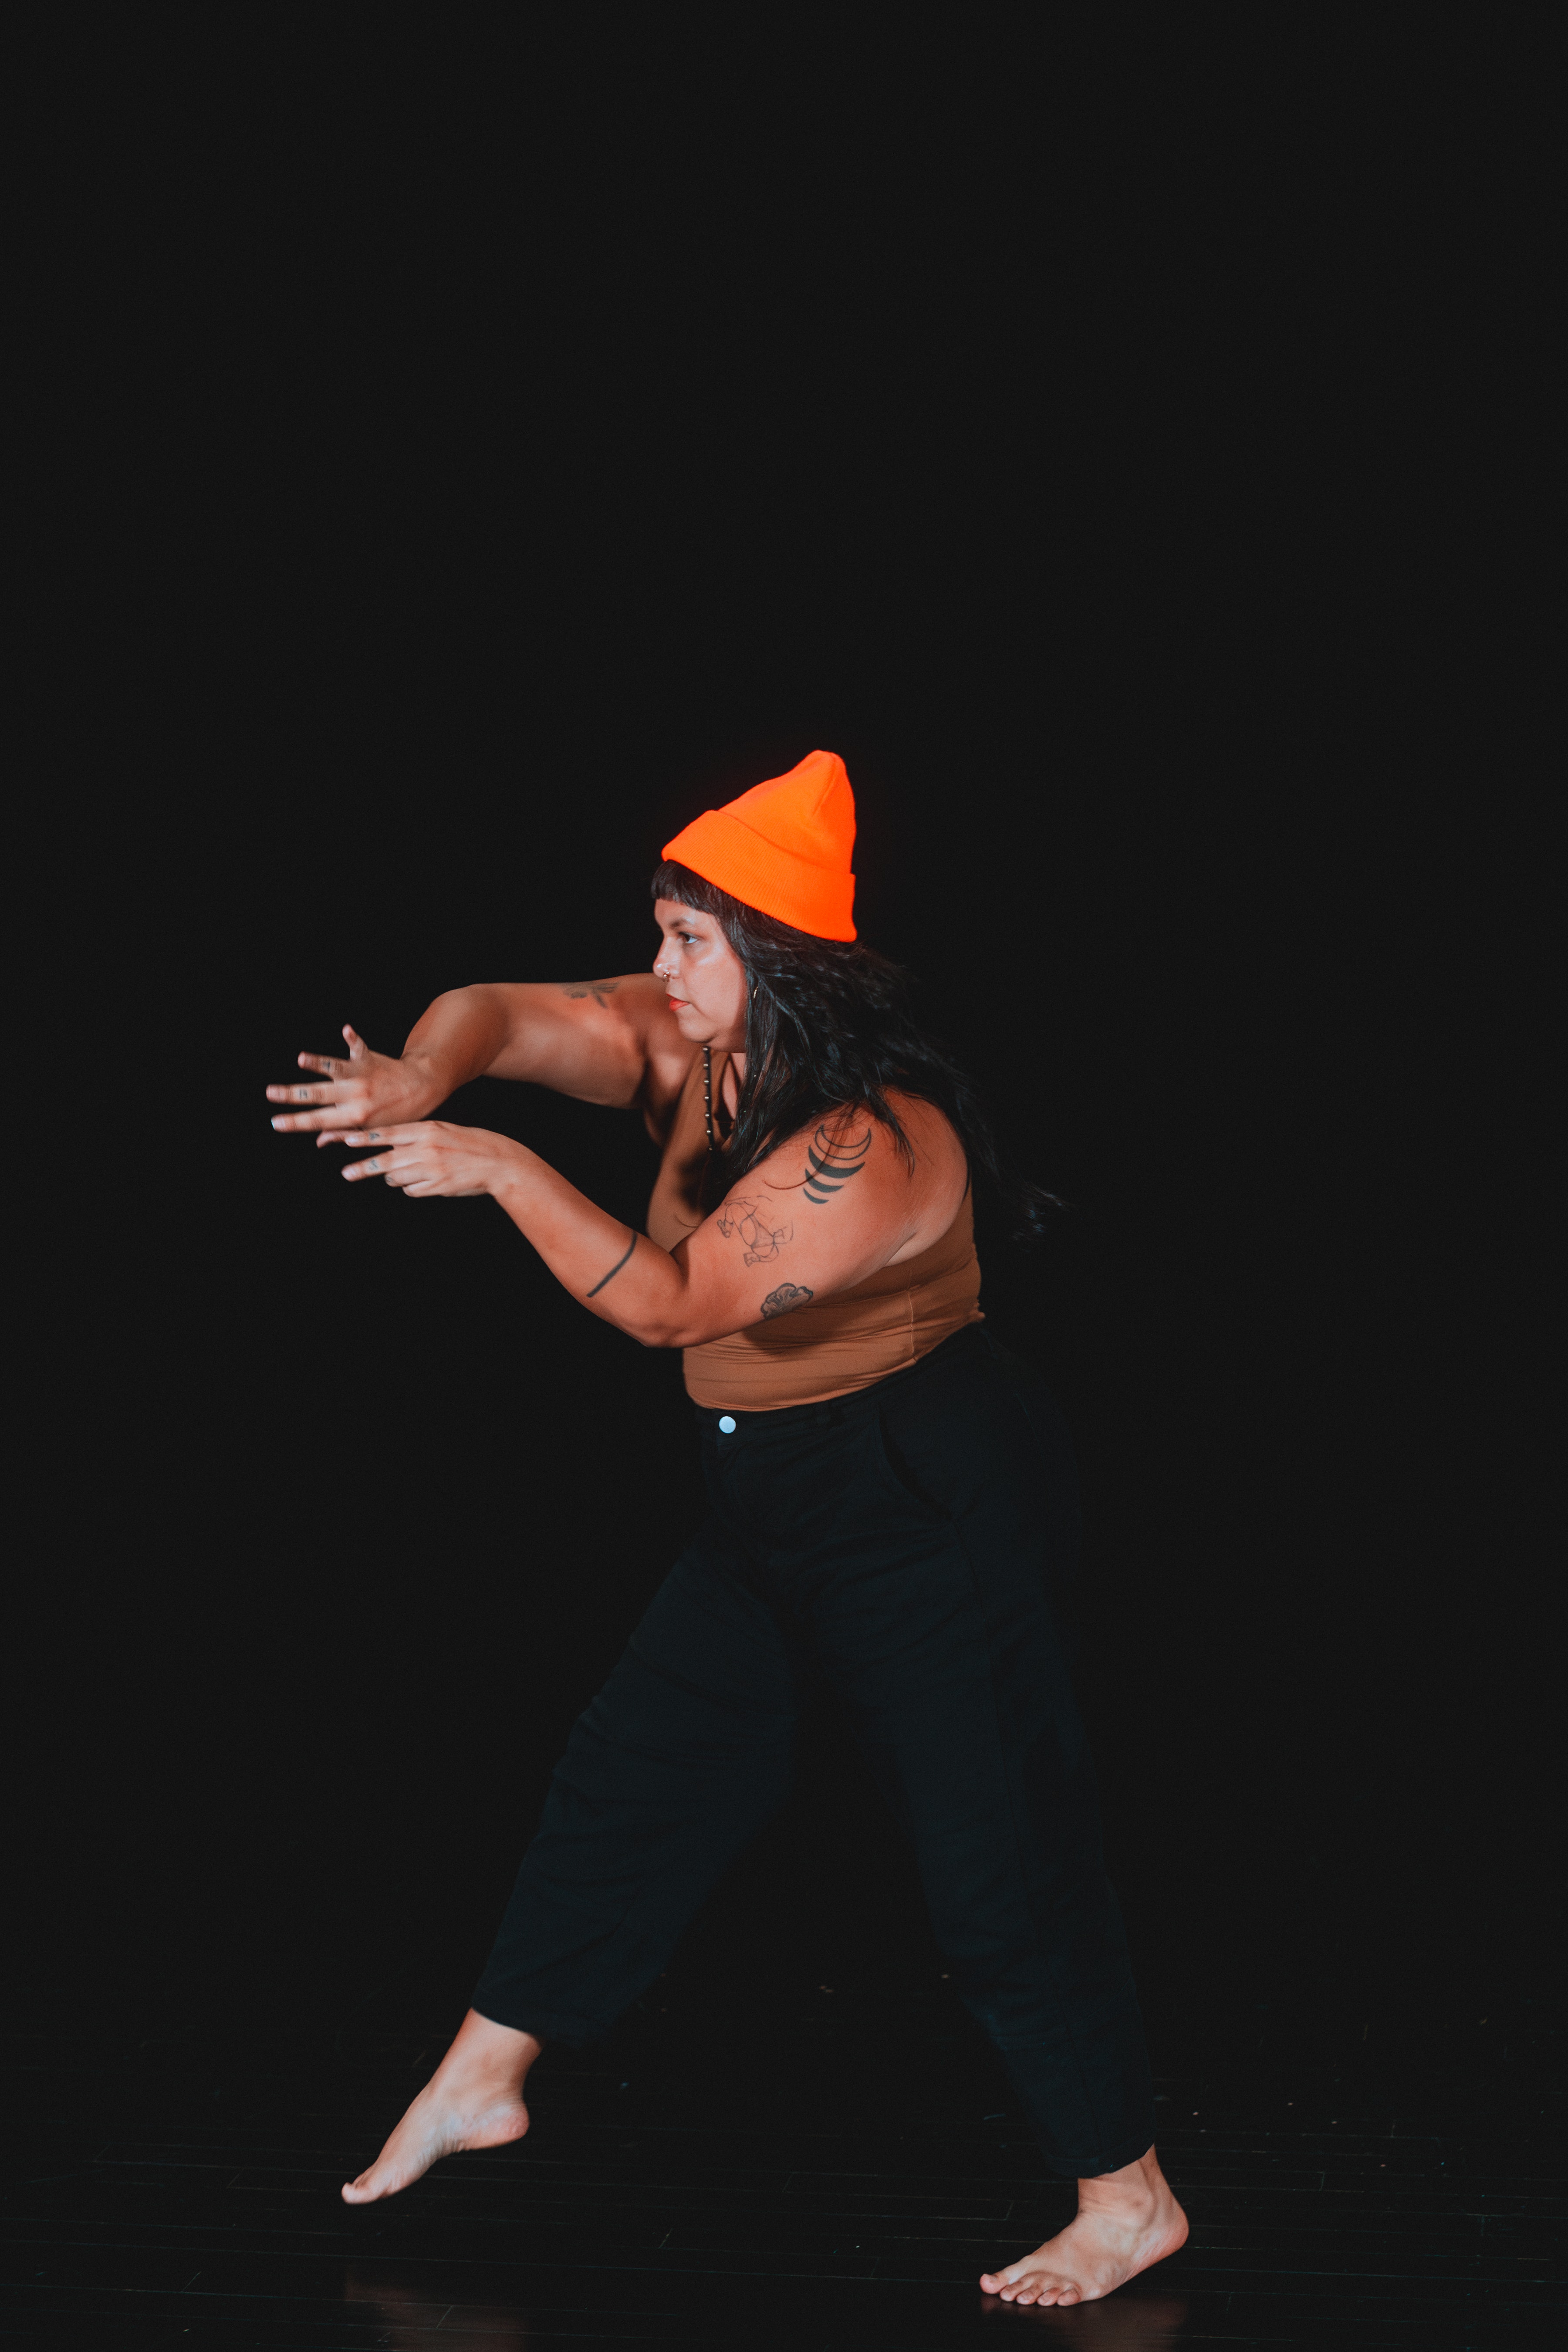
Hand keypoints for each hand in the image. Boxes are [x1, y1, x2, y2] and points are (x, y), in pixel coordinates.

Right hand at [268, 1026, 444, 1146]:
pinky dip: (352, 1038)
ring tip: (301, 1058)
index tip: (275, 1123)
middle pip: (318, 1095)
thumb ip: (343, 1133)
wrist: (421, 1090)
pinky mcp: (368, 1058)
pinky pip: (358, 1046)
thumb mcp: (372, 1129)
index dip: (295, 1122)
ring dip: (317, 1063)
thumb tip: (318, 1141)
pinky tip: (346, 1029)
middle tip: (271, 1092)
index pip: (318, 1121)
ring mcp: (361, 1076)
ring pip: (334, 1069)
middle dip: (292, 1094)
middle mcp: (355, 1096)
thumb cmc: (396, 1112)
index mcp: (354, 1116)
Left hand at [336, 1122, 526, 1198]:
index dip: (367, 1138)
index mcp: (428, 1130)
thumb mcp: (444, 1130)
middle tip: (346, 1173)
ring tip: (402, 1174)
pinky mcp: (437, 1187)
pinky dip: (412, 1187)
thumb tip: (393, 1147)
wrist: (498, 1162)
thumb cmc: (471, 1143)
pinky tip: (425, 1182)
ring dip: (394, 1178)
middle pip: (386, 1161)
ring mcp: (431, 1169)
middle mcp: (426, 1149)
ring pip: (397, 1178)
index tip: (347, 1140)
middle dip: (364, 1168)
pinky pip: (412, 1190)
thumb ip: (418, 1136)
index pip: (390, 1133)